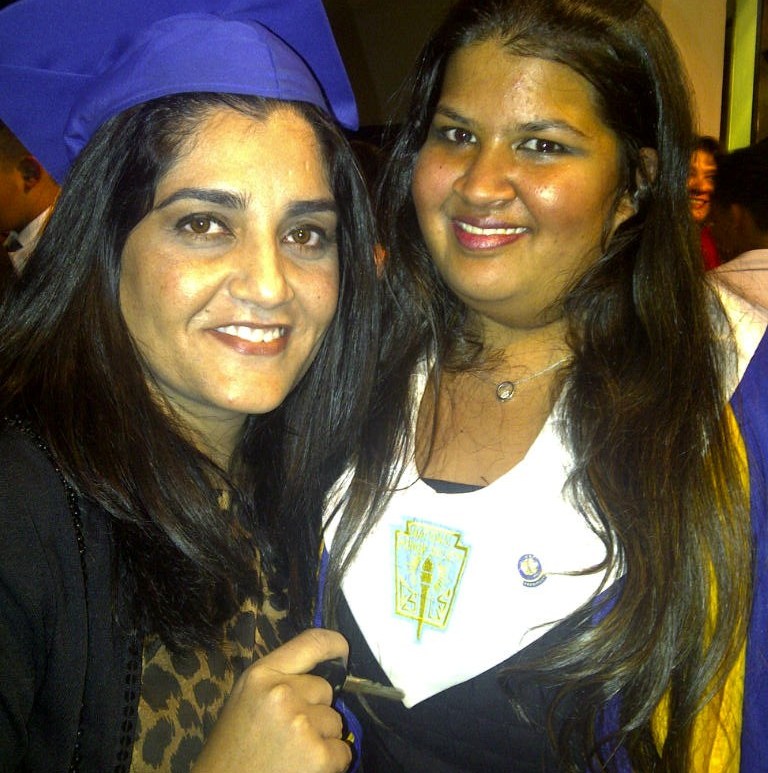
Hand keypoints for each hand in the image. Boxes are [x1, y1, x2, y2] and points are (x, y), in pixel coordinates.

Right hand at [193, 628, 351, 772]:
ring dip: (321, 737)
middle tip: (288, 733)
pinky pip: (343, 751)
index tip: (343, 649)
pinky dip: (330, 763)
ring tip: (292, 754)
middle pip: (325, 689)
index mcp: (261, 675)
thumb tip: (318, 671)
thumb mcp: (246, 700)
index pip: (311, 643)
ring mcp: (301, 724)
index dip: (334, 644)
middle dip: (315, 709)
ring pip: (334, 721)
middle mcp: (282, 693)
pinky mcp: (318, 755)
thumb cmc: (232, 751)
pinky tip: (302, 769)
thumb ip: (278, 679)